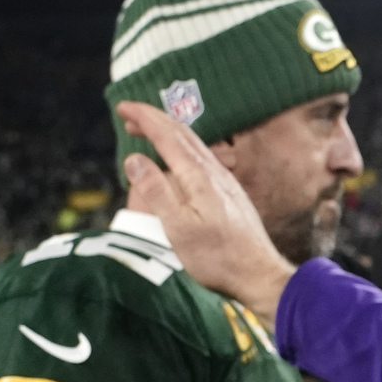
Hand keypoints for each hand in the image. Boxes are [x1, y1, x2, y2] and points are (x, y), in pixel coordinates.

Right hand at [116, 101, 296, 321]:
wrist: (259, 274)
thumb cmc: (217, 257)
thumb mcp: (179, 227)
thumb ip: (156, 191)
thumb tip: (135, 158)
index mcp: (199, 176)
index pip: (168, 136)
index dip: (145, 118)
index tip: (123, 106)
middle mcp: (215, 172)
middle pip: (182, 135)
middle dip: (154, 120)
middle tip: (128, 115)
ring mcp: (225, 181)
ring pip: (193, 145)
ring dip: (167, 133)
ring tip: (146, 132)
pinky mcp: (229, 193)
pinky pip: (200, 158)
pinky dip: (180, 149)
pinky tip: (176, 160)